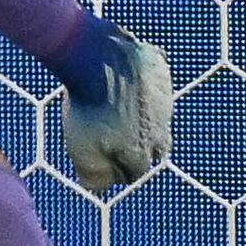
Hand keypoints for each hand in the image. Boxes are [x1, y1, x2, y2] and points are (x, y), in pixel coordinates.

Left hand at [59, 27, 173, 192]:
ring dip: (140, 114)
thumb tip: (96, 187)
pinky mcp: (160, 71)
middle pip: (154, 145)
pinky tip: (125, 79)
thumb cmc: (87, 107)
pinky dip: (143, 83)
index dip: (115, 168)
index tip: (100, 160)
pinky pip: (155, 80)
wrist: (97, 58)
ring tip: (115, 107)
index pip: (135, 170)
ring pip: (156, 113)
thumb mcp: (82, 149)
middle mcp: (163, 126)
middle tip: (114, 138)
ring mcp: (163, 98)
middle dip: (136, 146)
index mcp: (145, 149)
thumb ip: (93, 175)